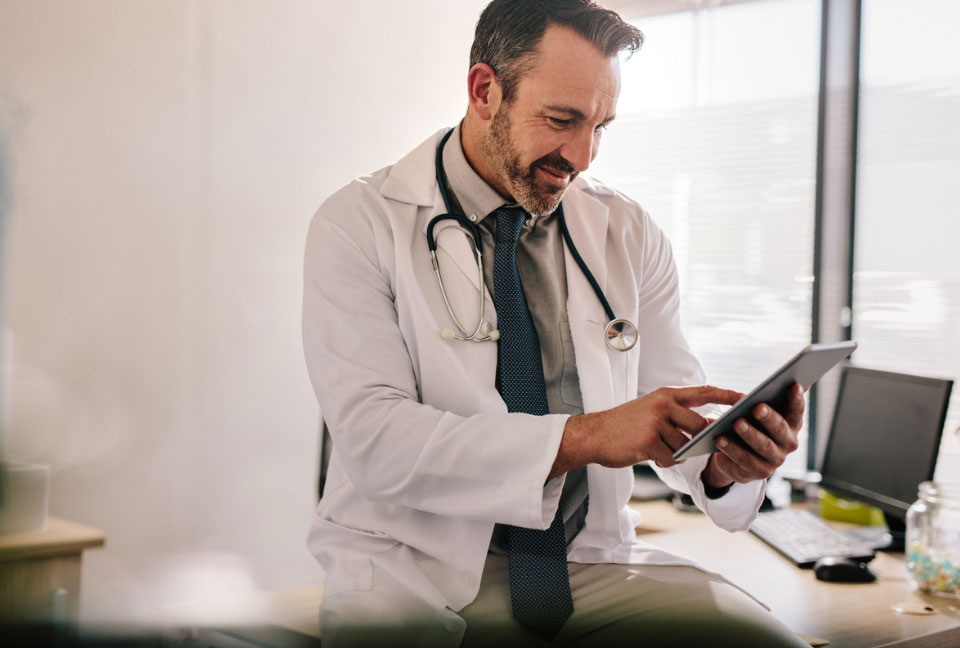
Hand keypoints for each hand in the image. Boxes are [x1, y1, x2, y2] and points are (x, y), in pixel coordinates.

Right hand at [551, 385, 742, 479]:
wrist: (594, 435)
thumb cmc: (625, 425)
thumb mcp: (651, 408)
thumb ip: (678, 413)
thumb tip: (707, 424)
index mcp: (666, 394)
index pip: (704, 392)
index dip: (727, 394)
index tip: (747, 398)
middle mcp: (662, 405)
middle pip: (699, 425)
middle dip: (697, 439)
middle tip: (685, 443)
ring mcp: (655, 423)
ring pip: (685, 445)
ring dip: (675, 452)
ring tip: (655, 447)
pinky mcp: (648, 442)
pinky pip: (671, 458)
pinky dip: (665, 461)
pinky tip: (649, 454)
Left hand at [702, 383, 804, 487]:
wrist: (737, 457)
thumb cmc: (752, 425)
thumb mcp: (759, 411)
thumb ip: (770, 397)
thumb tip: (786, 377)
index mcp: (792, 424)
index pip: (797, 410)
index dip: (797, 399)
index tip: (793, 385)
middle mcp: (789, 443)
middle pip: (779, 428)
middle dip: (768, 417)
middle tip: (756, 407)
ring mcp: (776, 459)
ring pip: (763, 445)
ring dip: (749, 434)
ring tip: (736, 422)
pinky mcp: (760, 472)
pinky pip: (745, 459)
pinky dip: (732, 449)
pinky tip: (720, 438)